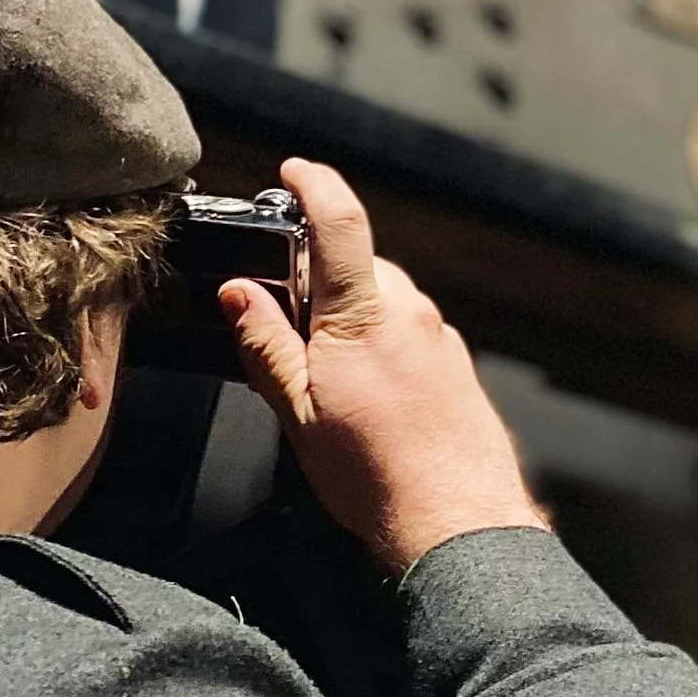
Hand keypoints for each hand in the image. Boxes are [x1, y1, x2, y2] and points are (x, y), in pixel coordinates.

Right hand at [220, 159, 548, 576]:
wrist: (458, 524)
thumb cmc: (378, 478)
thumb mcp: (297, 413)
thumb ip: (265, 344)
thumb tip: (239, 294)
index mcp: (365, 316)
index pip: (339, 222)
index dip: (314, 184)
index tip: (295, 172)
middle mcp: (412, 315)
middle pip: (359, 268)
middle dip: (320, 284)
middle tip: (289, 331)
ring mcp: (441, 340)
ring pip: (386, 305)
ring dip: (353, 323)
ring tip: (331, 388)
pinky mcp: (458, 367)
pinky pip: (411, 337)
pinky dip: (383, 351)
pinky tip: (371, 405)